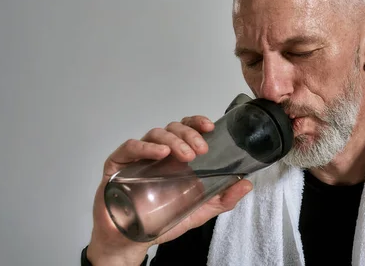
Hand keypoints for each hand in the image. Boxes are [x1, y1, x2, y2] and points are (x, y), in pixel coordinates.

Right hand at [86, 116, 253, 265]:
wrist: (131, 240)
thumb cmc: (161, 220)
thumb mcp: (199, 210)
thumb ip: (223, 198)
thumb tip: (246, 184)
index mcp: (176, 157)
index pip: (187, 129)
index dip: (197, 123)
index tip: (210, 127)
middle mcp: (157, 152)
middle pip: (173, 128)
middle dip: (189, 135)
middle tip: (200, 150)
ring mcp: (137, 156)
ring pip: (155, 133)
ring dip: (173, 140)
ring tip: (185, 155)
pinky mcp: (117, 164)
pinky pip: (130, 147)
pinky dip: (146, 146)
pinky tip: (160, 153)